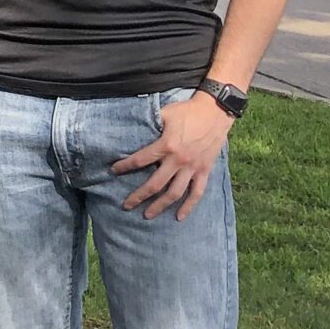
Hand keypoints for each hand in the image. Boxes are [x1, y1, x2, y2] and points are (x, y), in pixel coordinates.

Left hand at [110, 91, 230, 219]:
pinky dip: (189, 206)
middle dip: (139, 196)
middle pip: (155, 184)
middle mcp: (179, 160)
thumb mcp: (165, 113)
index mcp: (166, 145)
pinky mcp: (205, 170)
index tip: (113, 171)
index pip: (140, 160)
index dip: (125, 166)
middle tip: (126, 206)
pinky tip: (179, 217)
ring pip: (174, 193)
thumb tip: (132, 127)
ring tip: (147, 216)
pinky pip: (197, 193)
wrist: (216, 111)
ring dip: (160, 206)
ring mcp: (193, 167)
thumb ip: (150, 123)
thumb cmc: (188, 111)